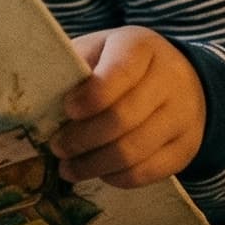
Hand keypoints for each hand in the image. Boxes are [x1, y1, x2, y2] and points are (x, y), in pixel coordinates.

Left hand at [51, 27, 206, 188]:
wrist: (180, 78)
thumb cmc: (121, 63)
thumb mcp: (99, 50)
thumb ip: (75, 68)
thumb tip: (37, 96)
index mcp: (141, 47)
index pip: (120, 72)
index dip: (91, 96)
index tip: (67, 109)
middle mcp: (170, 79)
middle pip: (124, 118)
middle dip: (82, 138)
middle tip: (57, 146)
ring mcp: (183, 115)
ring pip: (134, 151)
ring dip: (94, 164)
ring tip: (68, 168)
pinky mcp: (186, 147)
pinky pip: (148, 172)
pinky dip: (117, 177)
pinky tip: (98, 172)